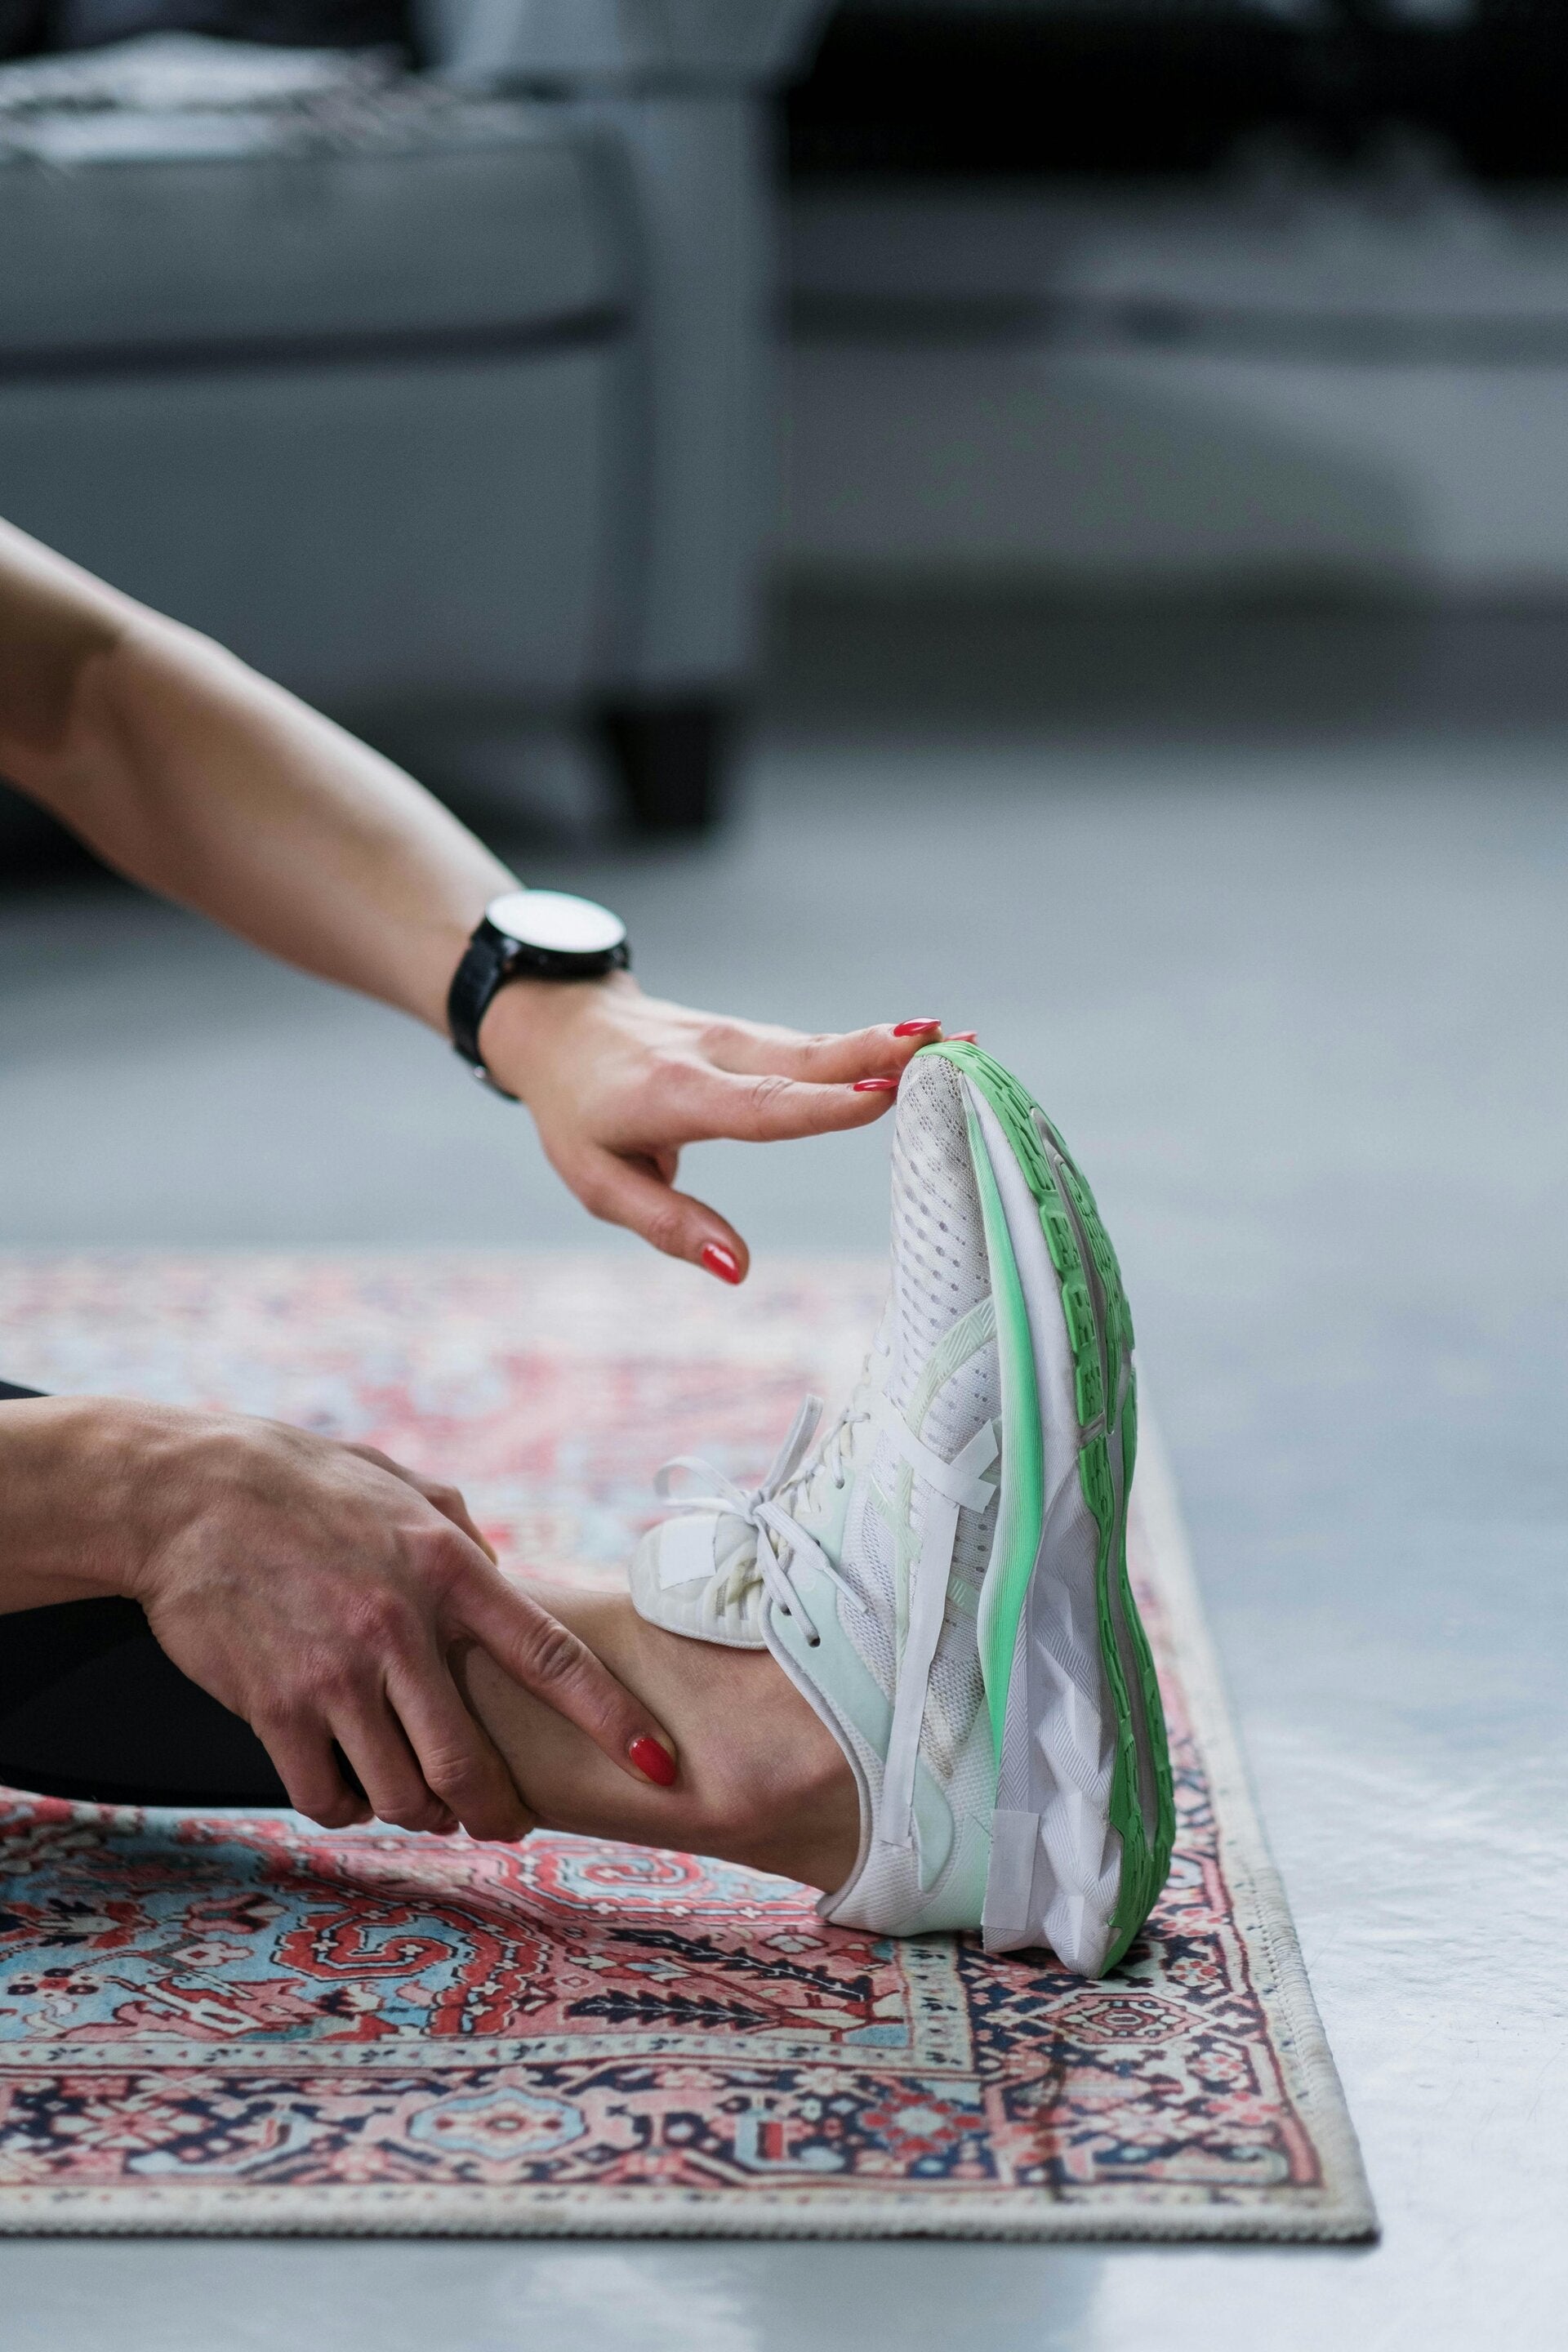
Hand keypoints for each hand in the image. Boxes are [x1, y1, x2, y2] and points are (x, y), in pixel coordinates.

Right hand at [2, 1398, 678, 1836]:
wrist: (190, 1495)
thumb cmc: (308, 1485)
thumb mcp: (407, 1491)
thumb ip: (468, 1543)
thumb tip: (512, 1587)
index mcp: (448, 1567)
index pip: (553, 1657)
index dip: (614, 1719)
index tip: (660, 1761)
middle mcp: (400, 1628)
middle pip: (471, 1765)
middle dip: (501, 1813)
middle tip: (507, 1825)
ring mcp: (334, 1674)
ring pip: (403, 1794)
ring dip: (422, 1814)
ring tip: (423, 1804)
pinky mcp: (274, 1706)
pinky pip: (328, 1797)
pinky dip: (349, 1809)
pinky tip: (353, 1791)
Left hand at [481, 974, 944, 1277]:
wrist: (561, 1025)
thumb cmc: (579, 1113)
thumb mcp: (598, 1183)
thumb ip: (669, 1224)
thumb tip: (737, 1270)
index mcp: (673, 1095)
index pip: (759, 1104)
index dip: (821, 1105)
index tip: (882, 1098)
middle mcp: (715, 1055)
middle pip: (806, 1058)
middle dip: (879, 1055)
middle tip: (948, 1048)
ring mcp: (738, 1037)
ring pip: (819, 1044)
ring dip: (888, 1044)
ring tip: (954, 1041)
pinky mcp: (755, 1037)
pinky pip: (817, 1045)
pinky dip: (870, 1046)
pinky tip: (921, 1044)